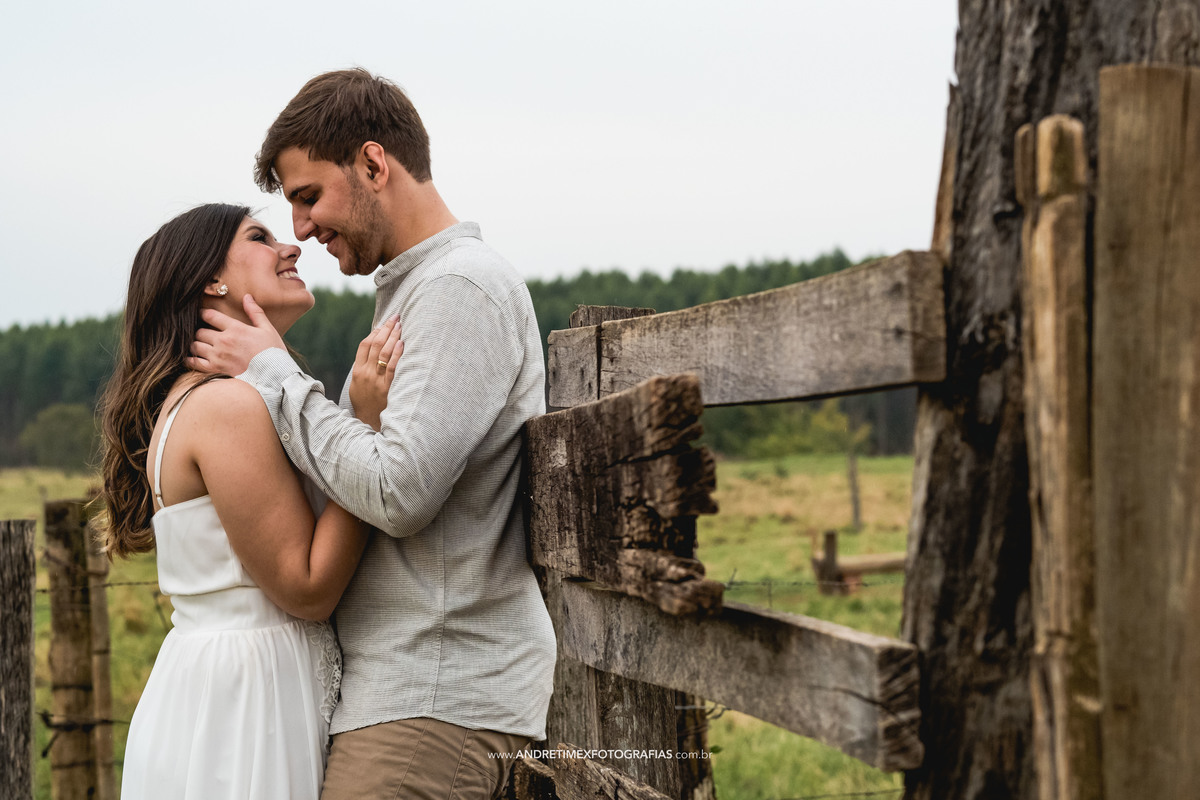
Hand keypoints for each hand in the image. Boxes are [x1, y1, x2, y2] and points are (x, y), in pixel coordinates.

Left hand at [187, 295, 285, 375]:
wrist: (274, 377)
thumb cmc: (273, 352)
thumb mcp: (267, 329)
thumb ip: (255, 312)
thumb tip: (247, 296)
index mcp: (236, 328)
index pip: (210, 316)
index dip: (203, 313)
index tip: (202, 314)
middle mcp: (224, 341)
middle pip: (200, 331)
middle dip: (201, 331)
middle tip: (203, 333)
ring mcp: (218, 356)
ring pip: (195, 346)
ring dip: (196, 344)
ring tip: (200, 345)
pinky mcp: (215, 370)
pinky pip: (194, 363)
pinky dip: (190, 360)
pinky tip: (192, 358)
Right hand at [349, 316, 403, 430]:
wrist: (369, 421)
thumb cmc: (365, 401)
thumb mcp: (358, 384)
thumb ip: (363, 366)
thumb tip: (373, 347)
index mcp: (358, 371)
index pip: (364, 345)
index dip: (375, 332)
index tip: (384, 323)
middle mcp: (366, 373)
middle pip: (375, 345)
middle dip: (386, 329)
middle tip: (396, 317)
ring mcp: (377, 381)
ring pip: (384, 353)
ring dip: (393, 336)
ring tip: (400, 325)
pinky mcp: (387, 388)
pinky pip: (393, 367)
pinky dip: (397, 353)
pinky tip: (401, 343)